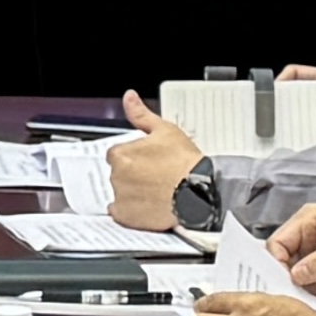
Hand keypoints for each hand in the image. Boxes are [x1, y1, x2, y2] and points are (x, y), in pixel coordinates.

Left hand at [107, 91, 202, 233]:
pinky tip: (148, 205)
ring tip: (155, 190)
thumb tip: (129, 98)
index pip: (117, 154)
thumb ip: (141, 115)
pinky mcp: (127, 217)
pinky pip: (121, 213)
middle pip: (118, 173)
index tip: (147, 161)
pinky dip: (131, 211)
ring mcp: (121, 198)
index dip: (134, 156)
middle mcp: (116, 176)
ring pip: (121, 192)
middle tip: (155, 175)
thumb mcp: (165, 130)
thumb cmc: (185, 162)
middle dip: (133, 173)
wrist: (198, 192)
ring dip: (132, 191)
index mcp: (121, 154)